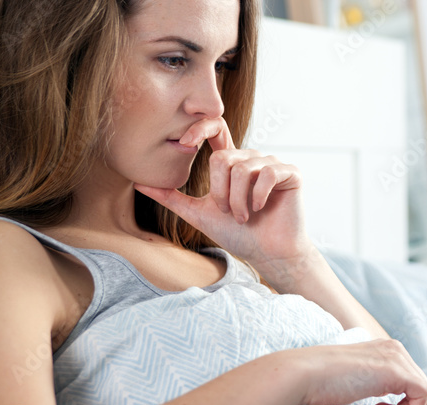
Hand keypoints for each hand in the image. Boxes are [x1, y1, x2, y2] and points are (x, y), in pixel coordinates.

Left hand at [134, 117, 311, 266]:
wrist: (269, 255)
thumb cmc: (238, 235)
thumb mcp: (198, 213)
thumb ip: (171, 197)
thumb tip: (136, 182)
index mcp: (232, 163)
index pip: (215, 129)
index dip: (199, 128)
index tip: (185, 143)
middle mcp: (251, 158)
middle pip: (223, 158)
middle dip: (220, 191)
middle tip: (229, 213)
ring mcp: (272, 164)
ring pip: (242, 168)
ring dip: (238, 200)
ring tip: (244, 216)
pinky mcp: (290, 173)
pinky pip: (266, 173)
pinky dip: (258, 196)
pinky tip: (260, 209)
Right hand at [296, 340, 426, 404]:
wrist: (305, 374)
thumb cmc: (322, 381)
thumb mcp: (358, 382)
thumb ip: (377, 385)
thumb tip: (391, 400)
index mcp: (385, 349)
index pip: (414, 375)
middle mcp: (395, 349)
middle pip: (423, 384)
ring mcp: (397, 358)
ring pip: (424, 392)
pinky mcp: (397, 371)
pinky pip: (421, 397)